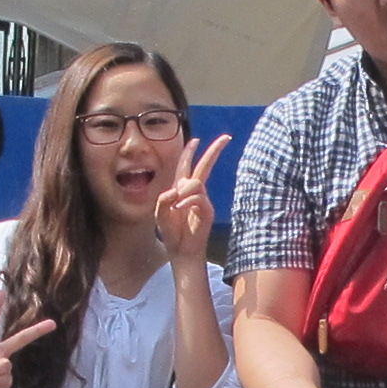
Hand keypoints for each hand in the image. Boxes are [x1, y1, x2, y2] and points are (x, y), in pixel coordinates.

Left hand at [155, 129, 231, 266]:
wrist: (180, 249)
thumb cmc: (171, 231)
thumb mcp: (160, 212)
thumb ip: (164, 199)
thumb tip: (176, 190)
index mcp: (182, 188)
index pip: (187, 166)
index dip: (190, 152)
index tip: (196, 139)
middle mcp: (195, 191)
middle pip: (205, 165)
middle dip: (214, 151)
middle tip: (226, 137)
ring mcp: (203, 200)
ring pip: (196, 183)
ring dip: (183, 192)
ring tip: (175, 207)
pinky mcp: (208, 210)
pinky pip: (197, 197)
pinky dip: (185, 202)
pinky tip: (179, 210)